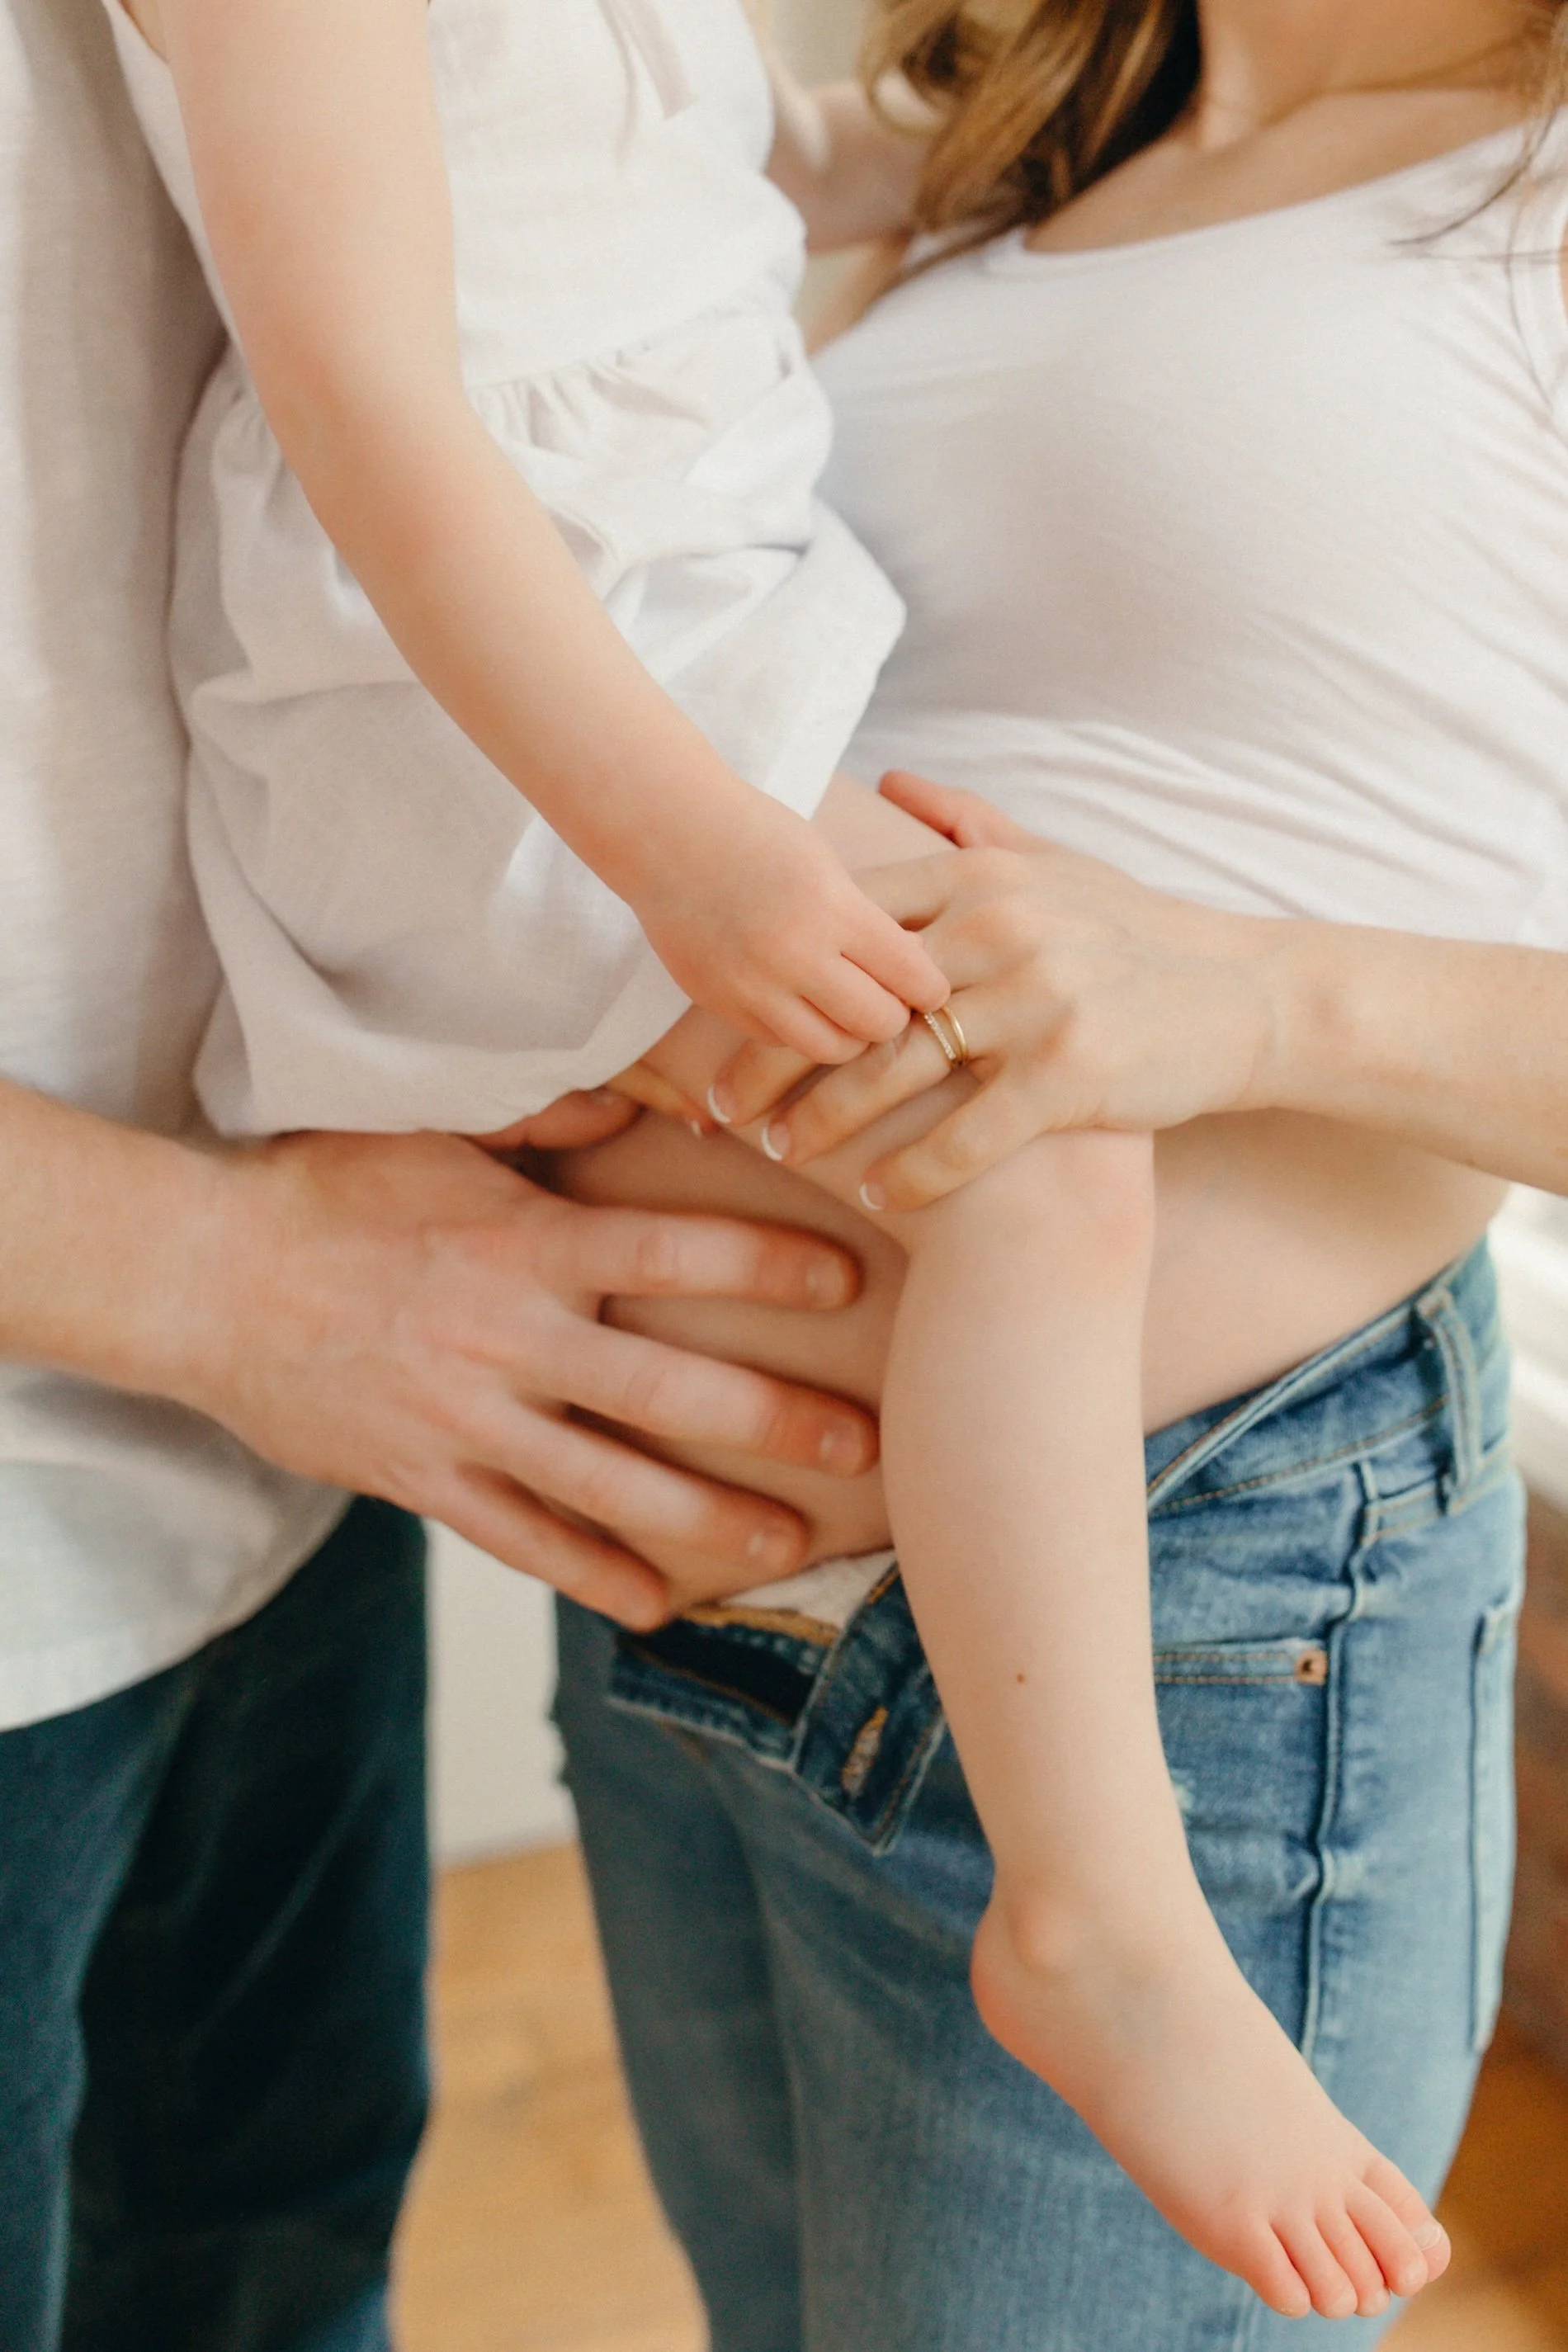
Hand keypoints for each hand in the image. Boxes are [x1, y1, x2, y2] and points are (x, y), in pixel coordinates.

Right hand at [173, 1131, 876, 1623]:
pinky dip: (592, 1575)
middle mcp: (510, 1336)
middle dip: (773, 1418)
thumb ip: (540, 1122)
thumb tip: (634, 1102)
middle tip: (862, 1444)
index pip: (670, 1248)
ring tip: (791, 1543)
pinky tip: (655, 1604)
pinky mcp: (425, 1477)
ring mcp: (468, 1418)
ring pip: (610, 1482)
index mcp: (524, 1242)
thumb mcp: (433, 1133)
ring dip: (708, 1517)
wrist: (200, 1278)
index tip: (845, 1277)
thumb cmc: (322, 1191)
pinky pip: (522, 1539)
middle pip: (666, 1386)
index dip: (765, 1262)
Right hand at [631, 787, 947, 1064]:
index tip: (929, 985)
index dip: (930, 988)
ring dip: (848, 1033)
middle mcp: (792, 954)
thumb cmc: (758, 836)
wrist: (665, 833)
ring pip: (829, 1048)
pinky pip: (781, 1041)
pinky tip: (797, 998)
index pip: (911, 976)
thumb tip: (913, 977)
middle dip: (892, 1015)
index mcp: (831, 908)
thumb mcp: (827, 866)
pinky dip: (799, 1028)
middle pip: (876, 1024)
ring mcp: (751, 986)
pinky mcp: (720, 1003)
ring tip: (846, 1006)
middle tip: (889, 998)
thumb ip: (868, 922)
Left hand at [707, 770, 1282, 1208]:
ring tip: (779, 1151)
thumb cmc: (1141, 935)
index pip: (849, 922)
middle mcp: (1002, 931)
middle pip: (852, 1002)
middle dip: (775, 1057)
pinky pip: (968, 1135)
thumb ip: (971, 826)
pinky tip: (878, 1196)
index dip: (779, 971)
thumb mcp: (1059, 863)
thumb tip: (894, 780)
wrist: (1250, 997)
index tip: (721, 1011)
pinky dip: (915, 1172)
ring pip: (896, 1070)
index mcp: (984, 878)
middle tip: (717, 1104)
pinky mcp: (1072, 1074)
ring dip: (827, 1120)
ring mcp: (1037, 1002)